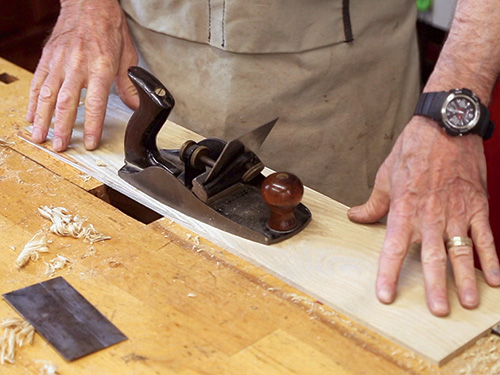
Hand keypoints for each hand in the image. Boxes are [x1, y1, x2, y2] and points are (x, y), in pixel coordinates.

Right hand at [26, 0, 138, 151]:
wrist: (89, 4)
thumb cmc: (109, 28)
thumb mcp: (128, 56)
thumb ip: (130, 85)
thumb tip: (136, 107)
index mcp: (100, 67)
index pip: (96, 103)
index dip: (92, 125)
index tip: (90, 143)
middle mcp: (77, 65)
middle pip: (68, 103)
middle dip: (62, 127)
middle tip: (59, 147)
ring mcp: (60, 61)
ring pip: (48, 94)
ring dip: (43, 119)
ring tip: (41, 137)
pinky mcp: (48, 57)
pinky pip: (38, 82)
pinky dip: (33, 101)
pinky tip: (32, 116)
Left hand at [348, 116, 499, 315]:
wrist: (445, 127)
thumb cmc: (413, 150)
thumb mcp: (385, 176)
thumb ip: (373, 203)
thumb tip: (356, 216)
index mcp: (405, 210)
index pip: (394, 248)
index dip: (389, 274)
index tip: (386, 295)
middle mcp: (431, 216)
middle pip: (432, 258)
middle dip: (435, 287)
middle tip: (438, 310)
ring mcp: (457, 213)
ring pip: (462, 252)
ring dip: (467, 279)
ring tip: (469, 302)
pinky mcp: (477, 206)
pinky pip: (486, 237)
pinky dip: (491, 258)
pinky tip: (495, 278)